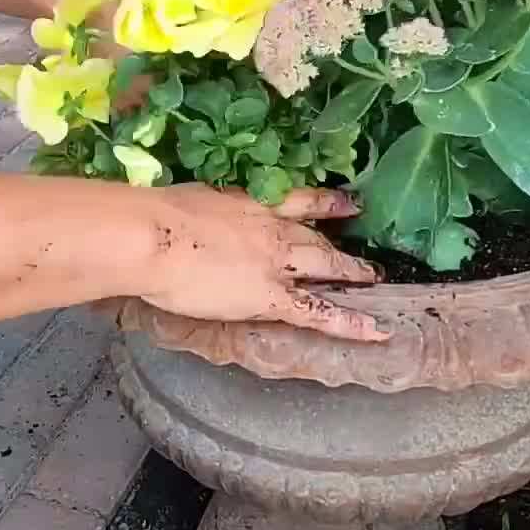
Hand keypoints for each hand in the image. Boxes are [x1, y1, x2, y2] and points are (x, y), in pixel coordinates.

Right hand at [138, 186, 386, 341]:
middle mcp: (274, 229)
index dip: (328, 204)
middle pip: (317, 238)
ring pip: (326, 267)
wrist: (155, 236)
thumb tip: (202, 219)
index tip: (349, 205)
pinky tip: (374, 330)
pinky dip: (349, 322)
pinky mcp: (272, 297)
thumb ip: (210, 211)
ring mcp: (278, 263)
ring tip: (374, 279)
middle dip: (341, 247)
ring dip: (353, 273)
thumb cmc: (159, 216)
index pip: (301, 201)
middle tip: (366, 257)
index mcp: (254, 203)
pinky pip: (318, 312)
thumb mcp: (194, 199)